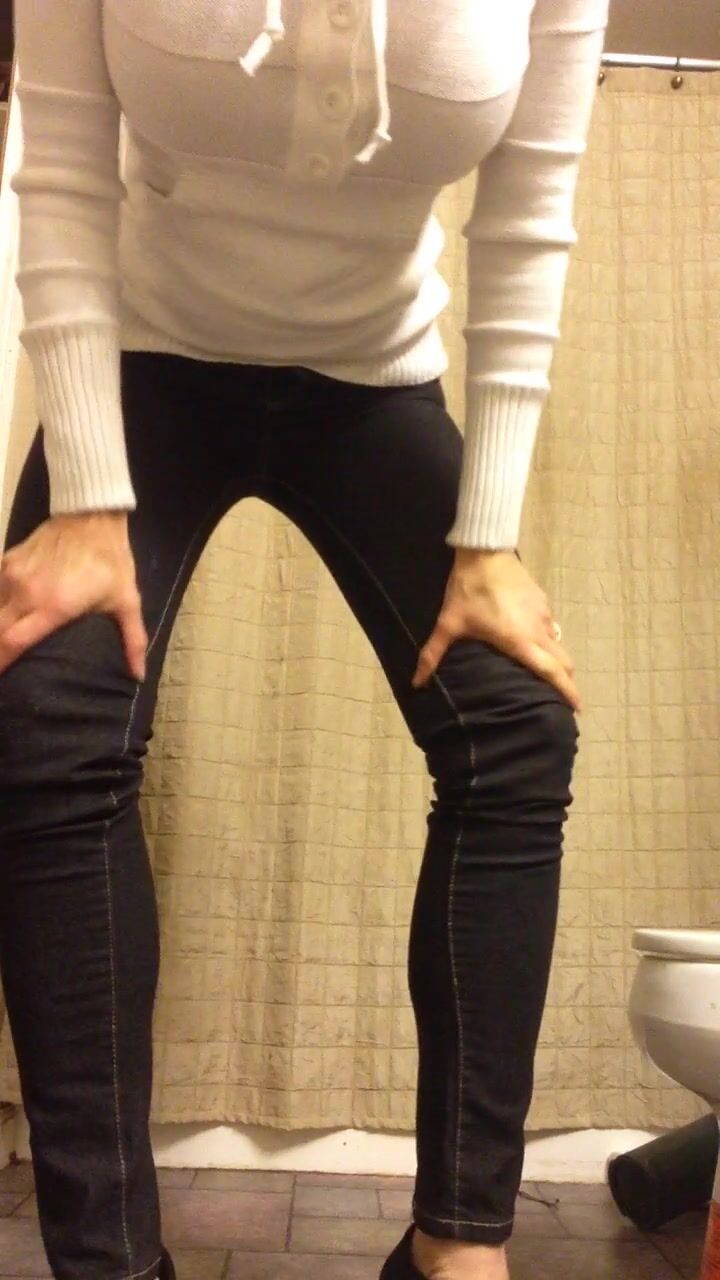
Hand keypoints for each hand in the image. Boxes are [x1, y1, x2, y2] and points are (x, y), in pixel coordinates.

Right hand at [0, 513, 146, 678]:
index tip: (0, 681)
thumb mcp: (126, 602)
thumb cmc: (110, 561)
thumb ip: (132, 640)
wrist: (92, 514)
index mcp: (54, 606)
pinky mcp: (7, 561)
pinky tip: (4, 617)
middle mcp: (26, 592)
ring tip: (2, 645)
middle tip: (1, 672)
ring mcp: (12, 575)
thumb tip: (139, 675)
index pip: (11, 642)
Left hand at [413, 548, 580, 709]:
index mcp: (521, 642)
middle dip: (566, 680)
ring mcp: (543, 613)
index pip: (553, 672)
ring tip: (542, 669)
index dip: (568, 691)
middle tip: (559, 695)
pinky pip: (550, 626)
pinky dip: (546, 638)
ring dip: (555, 659)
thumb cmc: (468, 590)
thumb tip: (416, 682)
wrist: (484, 551)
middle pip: (564, 661)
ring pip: (557, 642)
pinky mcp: (542, 600)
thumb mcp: (448, 624)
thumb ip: (433, 655)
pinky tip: (531, 639)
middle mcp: (539, 630)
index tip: (577, 707)